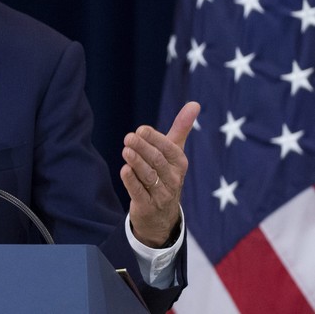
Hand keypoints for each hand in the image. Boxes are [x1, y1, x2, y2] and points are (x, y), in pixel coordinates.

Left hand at [120, 101, 199, 247]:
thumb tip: (195, 103)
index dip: (155, 139)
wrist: (161, 215)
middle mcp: (173, 179)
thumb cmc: (166, 175)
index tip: (140, 129)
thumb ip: (181, 128)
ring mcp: (161, 194)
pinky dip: (132, 181)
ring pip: (149, 176)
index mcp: (179, 163)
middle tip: (128, 137)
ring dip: (137, 162)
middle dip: (143, 148)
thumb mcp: (174, 153)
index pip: (169, 149)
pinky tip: (124, 170)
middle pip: (158, 161)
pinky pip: (140, 192)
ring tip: (126, 150)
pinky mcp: (147, 206)